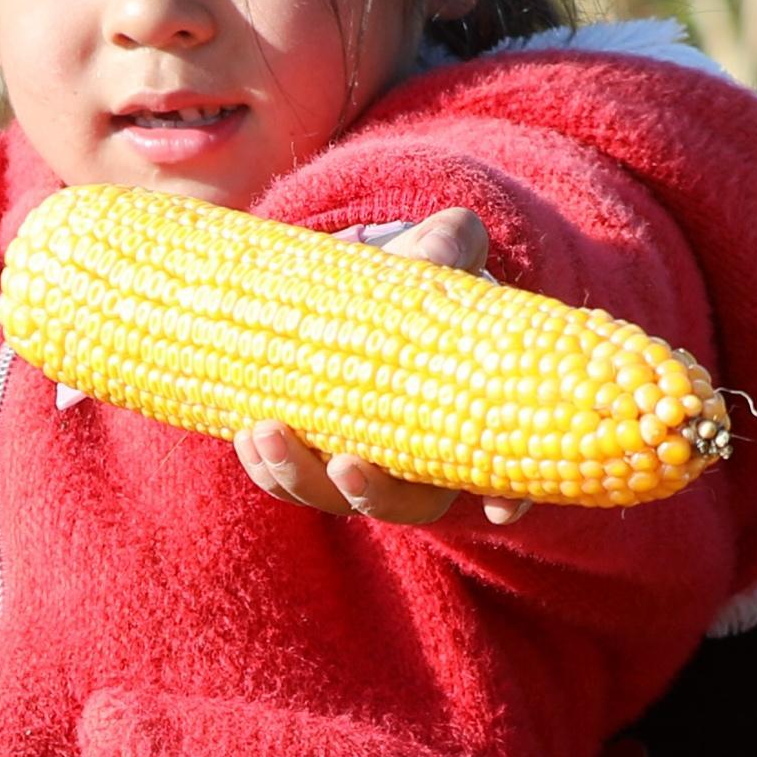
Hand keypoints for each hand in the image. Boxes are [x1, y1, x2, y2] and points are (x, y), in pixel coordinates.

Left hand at [238, 210, 527, 525]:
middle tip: (344, 464)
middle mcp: (418, 458)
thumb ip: (446, 245)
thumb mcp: (436, 250)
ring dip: (299, 478)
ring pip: (335, 498)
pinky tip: (247, 435)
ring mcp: (362, 464)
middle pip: (407, 504)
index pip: (502, 472)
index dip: (510, 496)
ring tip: (264, 433)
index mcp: (465, 416)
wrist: (349, 280)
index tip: (503, 511)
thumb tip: (440, 244)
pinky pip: (289, 481)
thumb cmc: (416, 272)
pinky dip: (267, 467)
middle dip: (373, 494)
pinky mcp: (310, 457)